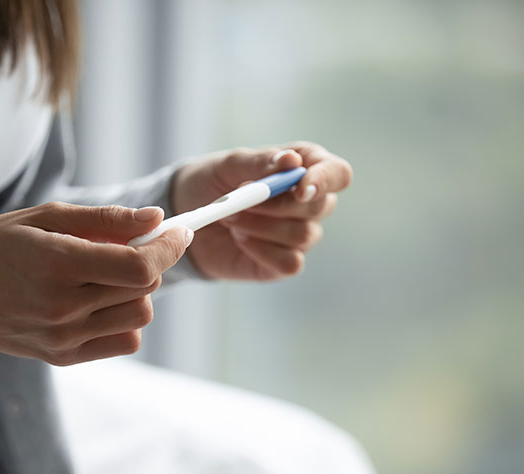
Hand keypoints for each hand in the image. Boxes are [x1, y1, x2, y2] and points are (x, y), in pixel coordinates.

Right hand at [0, 203, 192, 365]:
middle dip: (151, 261)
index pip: (139, 265)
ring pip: (139, 316)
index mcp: (58, 265)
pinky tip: (101, 300)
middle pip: (145, 289)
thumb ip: (105, 220)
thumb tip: (156, 217)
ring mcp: (64, 337)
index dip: (168, 246)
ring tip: (107, 273)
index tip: (179, 230)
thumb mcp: (44, 217)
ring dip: (137, 291)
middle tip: (132, 243)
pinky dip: (124, 318)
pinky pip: (123, 341)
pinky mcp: (63, 356)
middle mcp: (63, 307)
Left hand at [171, 142, 351, 279]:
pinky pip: (290, 262)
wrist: (186, 216)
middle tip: (239, 201)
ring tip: (231, 218)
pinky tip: (241, 239)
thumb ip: (261, 162)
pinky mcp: (285, 262)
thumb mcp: (230, 164)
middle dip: (276, 205)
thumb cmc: (213, 182)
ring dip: (261, 226)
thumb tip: (292, 161)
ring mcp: (300, 234)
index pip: (337, 173)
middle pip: (319, 206)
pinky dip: (261, 250)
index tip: (299, 187)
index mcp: (306, 167)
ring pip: (303, 235)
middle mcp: (310, 202)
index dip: (324, 180)